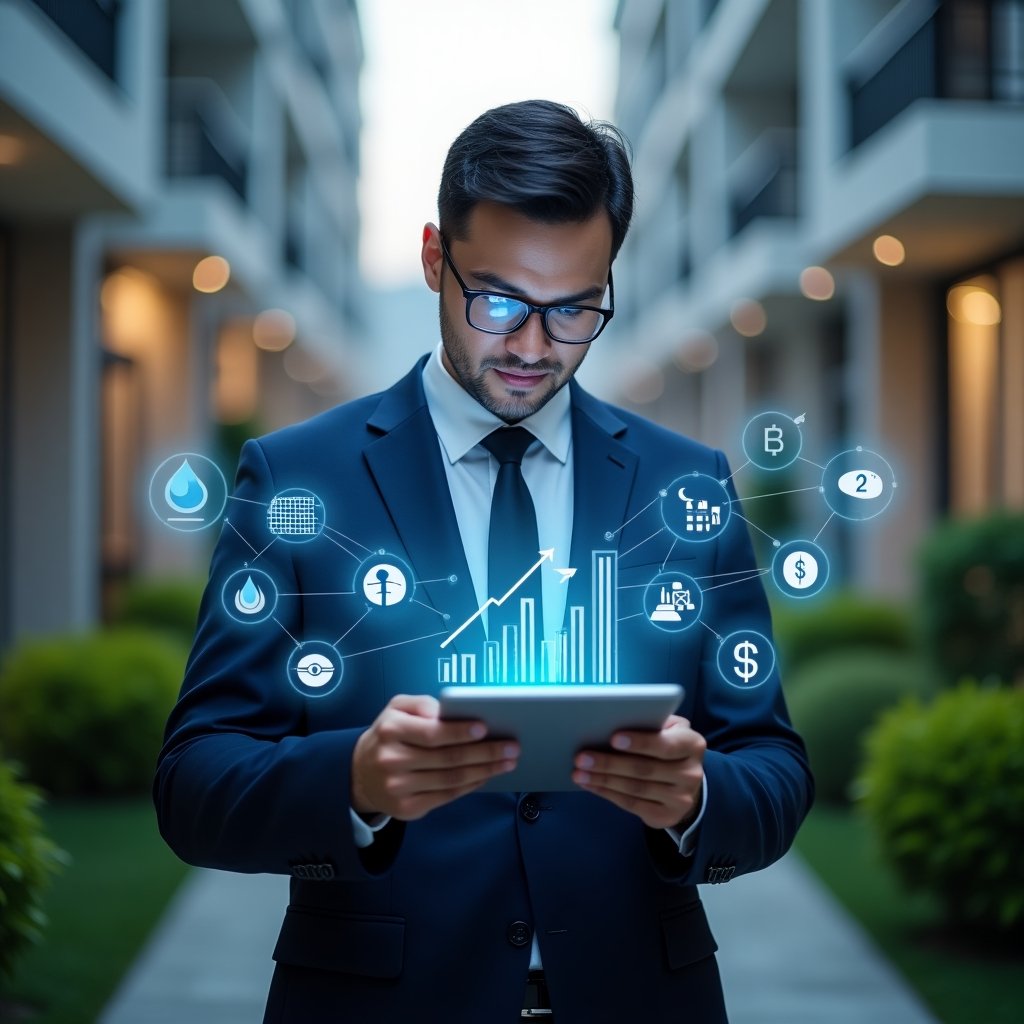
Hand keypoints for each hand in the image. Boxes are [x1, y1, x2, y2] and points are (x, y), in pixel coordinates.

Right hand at [351, 694, 518, 820]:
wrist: (361, 772)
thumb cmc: (389, 734)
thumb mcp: (397, 708)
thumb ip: (424, 704)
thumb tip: (454, 711)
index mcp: (391, 730)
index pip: (432, 733)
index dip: (460, 732)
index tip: (485, 727)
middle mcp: (392, 760)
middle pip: (448, 758)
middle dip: (485, 753)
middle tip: (511, 747)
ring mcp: (398, 787)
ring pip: (451, 779)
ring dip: (485, 771)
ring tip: (507, 762)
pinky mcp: (407, 808)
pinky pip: (446, 796)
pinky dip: (470, 786)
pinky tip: (486, 776)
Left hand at [572, 715, 705, 829]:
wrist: (686, 783)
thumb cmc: (667, 745)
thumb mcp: (667, 728)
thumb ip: (650, 722)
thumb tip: (612, 719)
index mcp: (693, 744)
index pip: (665, 744)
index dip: (640, 742)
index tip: (613, 738)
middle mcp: (691, 774)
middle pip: (644, 769)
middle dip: (609, 763)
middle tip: (581, 757)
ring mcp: (681, 799)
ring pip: (635, 788)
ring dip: (603, 780)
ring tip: (579, 772)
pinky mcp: (667, 817)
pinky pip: (632, 805)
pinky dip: (607, 794)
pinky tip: (590, 785)